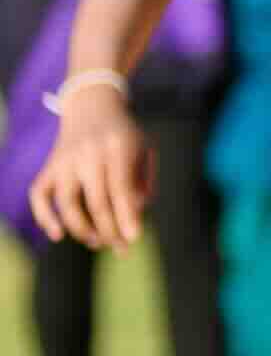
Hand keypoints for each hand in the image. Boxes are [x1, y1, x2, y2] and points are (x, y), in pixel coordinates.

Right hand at [24, 97, 146, 246]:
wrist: (92, 106)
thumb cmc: (125, 134)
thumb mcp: (145, 149)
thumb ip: (144, 182)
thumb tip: (134, 216)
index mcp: (117, 147)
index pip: (121, 189)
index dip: (127, 217)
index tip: (133, 239)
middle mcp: (87, 153)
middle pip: (96, 201)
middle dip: (109, 230)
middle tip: (121, 249)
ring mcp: (64, 160)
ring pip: (66, 202)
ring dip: (81, 229)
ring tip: (97, 243)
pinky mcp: (49, 166)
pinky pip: (39, 194)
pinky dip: (44, 216)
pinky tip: (57, 234)